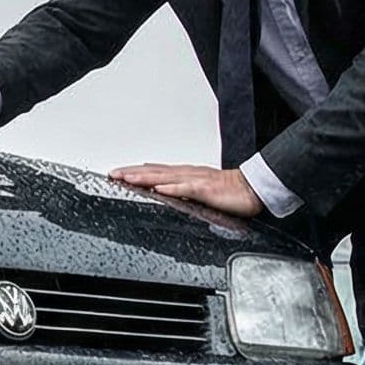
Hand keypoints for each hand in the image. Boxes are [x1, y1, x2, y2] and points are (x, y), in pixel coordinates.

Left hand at [111, 162, 267, 217]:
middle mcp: (187, 174)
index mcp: (184, 175)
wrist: (252, 189)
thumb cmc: (228, 191)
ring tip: (127, 178)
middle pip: (154, 171)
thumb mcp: (198, 192)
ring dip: (145, 178)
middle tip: (112, 174)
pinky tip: (160, 190)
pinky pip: (187, 189)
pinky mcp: (206, 190)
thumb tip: (163, 193)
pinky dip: (172, 189)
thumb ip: (181, 192)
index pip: (154, 171)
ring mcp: (196, 181)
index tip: (116, 174)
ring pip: (166, 177)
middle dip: (132, 173)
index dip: (134, 172)